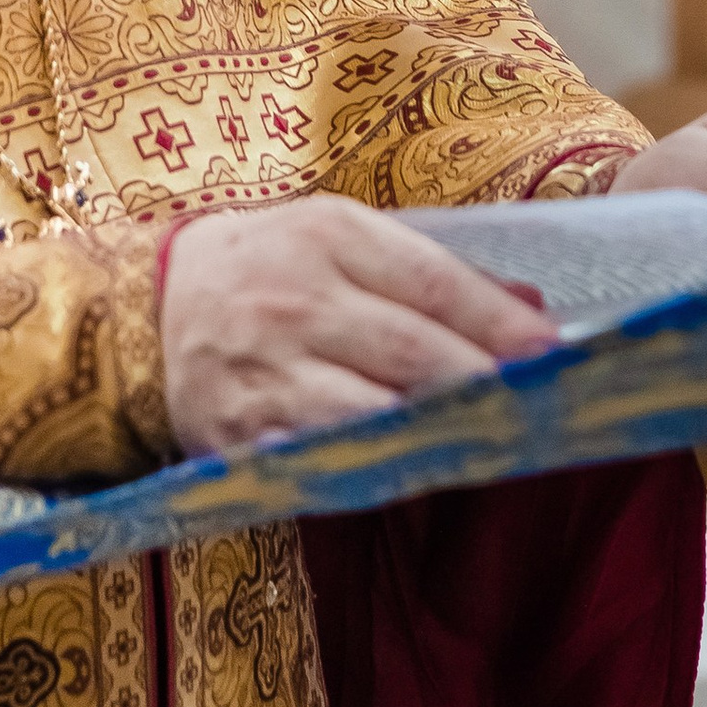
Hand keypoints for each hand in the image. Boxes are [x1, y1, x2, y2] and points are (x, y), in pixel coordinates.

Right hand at [162, 193, 549, 457]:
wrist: (152, 303)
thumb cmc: (270, 266)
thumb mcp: (343, 239)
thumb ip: (434, 274)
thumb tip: (530, 309)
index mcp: (327, 234)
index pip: (433, 282)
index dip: (499, 323)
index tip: (554, 353)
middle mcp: (295, 298)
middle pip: (412, 351)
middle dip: (484, 385)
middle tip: (543, 410)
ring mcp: (265, 370)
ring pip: (370, 414)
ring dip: (438, 435)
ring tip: (491, 445)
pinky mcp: (240, 433)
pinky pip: (319, 459)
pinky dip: (373, 470)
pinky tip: (416, 472)